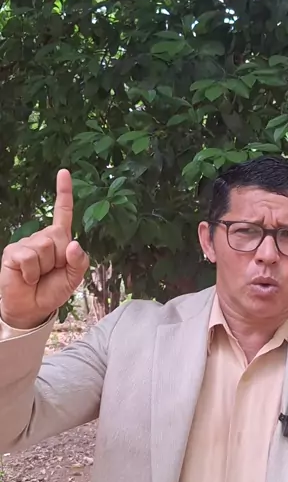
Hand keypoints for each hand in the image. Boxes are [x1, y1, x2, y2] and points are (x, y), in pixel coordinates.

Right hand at [0, 169, 89, 329]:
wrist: (32, 308)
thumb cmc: (52, 290)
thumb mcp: (73, 278)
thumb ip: (79, 262)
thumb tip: (74, 244)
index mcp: (59, 240)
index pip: (63, 212)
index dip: (64, 192)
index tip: (64, 172)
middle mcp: (42, 237)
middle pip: (59, 237)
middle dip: (60, 259)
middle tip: (50, 272)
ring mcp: (26, 243)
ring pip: (45, 248)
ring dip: (45, 268)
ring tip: (38, 276)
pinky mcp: (13, 252)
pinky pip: (30, 257)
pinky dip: (32, 273)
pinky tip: (27, 278)